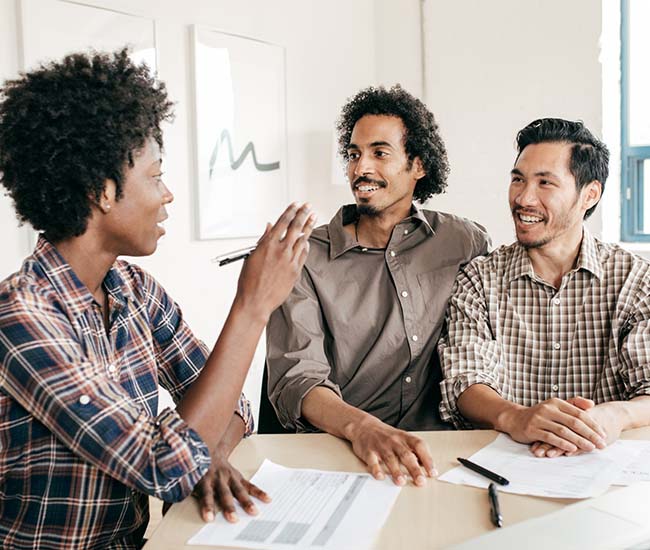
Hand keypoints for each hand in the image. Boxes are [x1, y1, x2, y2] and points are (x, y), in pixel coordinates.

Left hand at [193, 454, 270, 522]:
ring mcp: (230, 477)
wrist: (209, 450)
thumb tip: (176, 507)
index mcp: (205, 480)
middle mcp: (218, 478)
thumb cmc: (198, 468)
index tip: (209, 518)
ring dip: (246, 501)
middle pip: (224, 494)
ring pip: (239, 490)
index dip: (207, 506)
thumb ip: (188, 491)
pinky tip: (266, 498)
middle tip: (233, 519)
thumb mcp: (190, 478)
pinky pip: (249, 485)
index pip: (206, 495)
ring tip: (253, 511)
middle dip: (229, 507)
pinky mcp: (238, 476)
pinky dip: (258, 492)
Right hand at [236, 202, 315, 321]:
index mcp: (268, 245)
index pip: (283, 222)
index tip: (296, 205)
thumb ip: (263, 240)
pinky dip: (305, 245)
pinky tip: (307, 240)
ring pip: (302, 240)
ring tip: (313, 218)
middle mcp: (281, 251)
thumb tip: (270, 227)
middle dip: (303, 214)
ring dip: (309, 227)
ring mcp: (290, 261)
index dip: (291, 211)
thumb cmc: (249, 281)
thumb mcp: (252, 256)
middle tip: (309, 206)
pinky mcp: (295, 271)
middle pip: (296, 227)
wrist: (255, 301)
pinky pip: (303, 254)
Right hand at [347, 416, 436, 486]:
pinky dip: (376, 469)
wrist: (364, 427)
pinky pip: (372, 461)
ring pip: (390, 459)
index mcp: (405, 438)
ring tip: (401, 482)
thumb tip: (427, 467)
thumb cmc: (387, 436)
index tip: (433, 472)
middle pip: (406, 455)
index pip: (419, 447)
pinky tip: (380, 476)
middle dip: (414, 469)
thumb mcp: (403, 439)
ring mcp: (381, 446)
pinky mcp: (369, 452)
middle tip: (420, 481)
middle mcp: (394, 442)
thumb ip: (415, 452)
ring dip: (396, 471)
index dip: (427, 459)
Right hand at [530, 398, 621, 457]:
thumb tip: (592, 404)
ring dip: (579, 440)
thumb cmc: (539, 415)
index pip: (579, 413)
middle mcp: (548, 409)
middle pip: (573, 422)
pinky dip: (562, 443)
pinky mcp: (532, 429)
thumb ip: (573, 404)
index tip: (603, 434)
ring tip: (591, 448)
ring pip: (563, 431)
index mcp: (556, 402)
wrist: (514, 418)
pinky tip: (572, 449)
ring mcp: (539, 419)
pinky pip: (550, 437)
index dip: (592, 424)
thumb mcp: (555, 406)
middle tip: (601, 444)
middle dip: (589, 434)